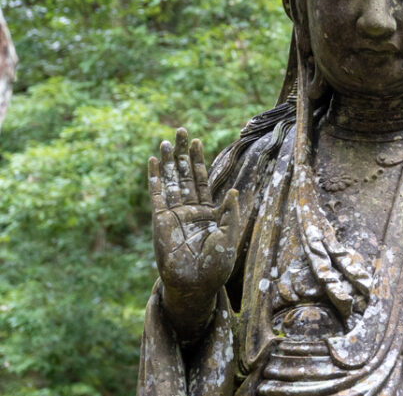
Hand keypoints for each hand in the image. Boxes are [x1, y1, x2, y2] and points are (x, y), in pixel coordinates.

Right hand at [148, 128, 238, 313]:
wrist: (194, 286)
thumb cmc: (214, 267)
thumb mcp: (228, 237)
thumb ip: (230, 213)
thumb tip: (233, 191)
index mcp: (207, 212)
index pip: (201, 180)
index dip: (198, 161)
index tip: (196, 142)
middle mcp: (189, 209)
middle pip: (185, 174)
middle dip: (183, 153)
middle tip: (181, 131)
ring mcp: (174, 214)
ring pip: (171, 181)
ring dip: (169, 161)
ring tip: (167, 140)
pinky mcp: (161, 221)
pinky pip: (157, 195)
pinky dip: (156, 178)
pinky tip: (154, 162)